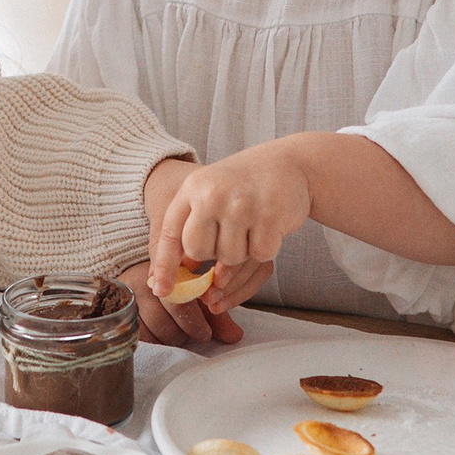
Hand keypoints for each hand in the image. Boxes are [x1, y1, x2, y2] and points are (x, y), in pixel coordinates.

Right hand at [118, 260, 241, 347]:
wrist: (143, 272)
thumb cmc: (178, 286)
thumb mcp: (199, 297)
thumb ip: (217, 315)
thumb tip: (236, 337)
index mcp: (168, 274)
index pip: (178, 303)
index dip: (193, 322)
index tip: (205, 333)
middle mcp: (143, 285)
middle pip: (162, 321)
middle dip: (183, 333)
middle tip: (195, 335)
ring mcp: (128, 299)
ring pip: (150, 331)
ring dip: (168, 339)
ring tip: (179, 335)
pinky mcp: (120, 314)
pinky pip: (138, 337)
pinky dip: (154, 342)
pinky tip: (163, 338)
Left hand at [147, 142, 310, 302]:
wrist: (291, 163)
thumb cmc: (245, 185)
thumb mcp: (210, 192)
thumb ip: (190, 227)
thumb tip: (176, 276)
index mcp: (193, 187)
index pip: (171, 234)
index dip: (165, 266)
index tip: (162, 290)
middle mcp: (213, 194)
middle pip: (198, 251)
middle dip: (212, 252)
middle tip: (229, 233)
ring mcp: (241, 205)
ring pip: (229, 258)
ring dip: (242, 251)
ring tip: (250, 224)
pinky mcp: (269, 216)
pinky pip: (259, 256)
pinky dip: (266, 247)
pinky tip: (269, 226)